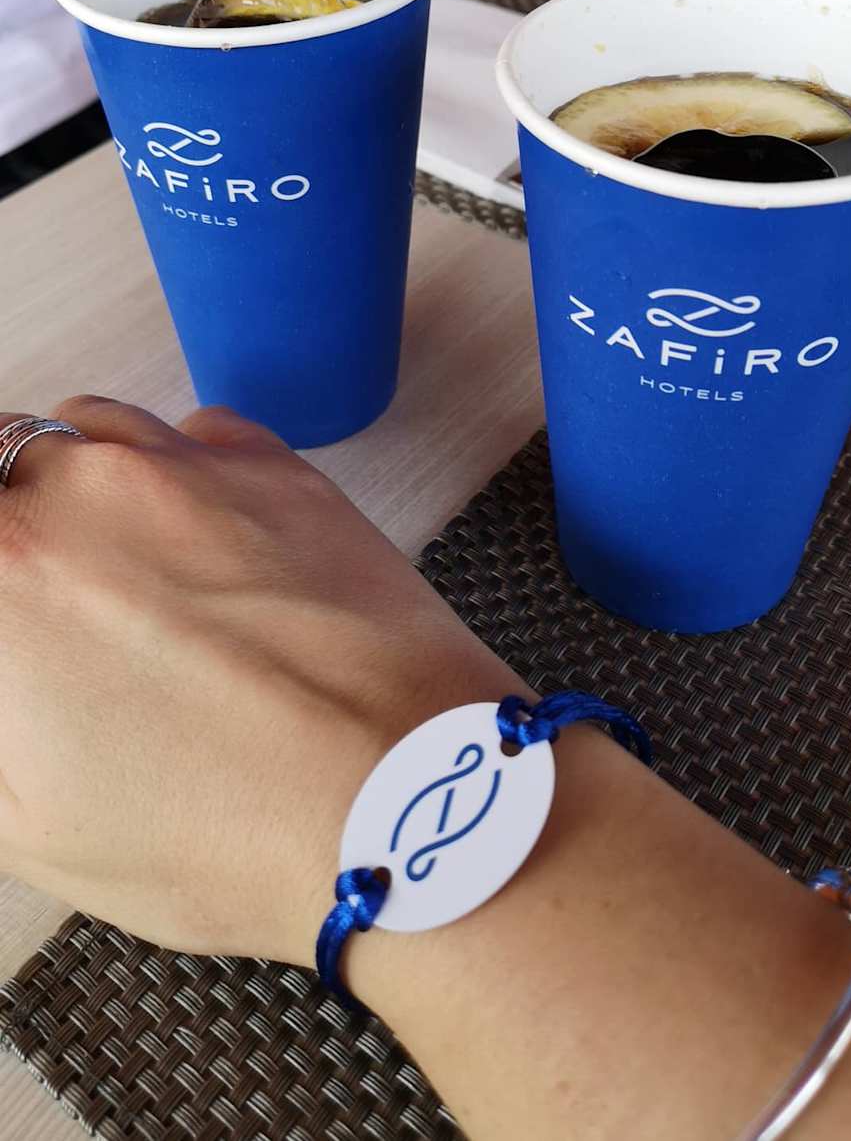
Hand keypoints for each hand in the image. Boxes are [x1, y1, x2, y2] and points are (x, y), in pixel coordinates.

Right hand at [0, 397, 518, 966]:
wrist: (403, 799)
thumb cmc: (219, 831)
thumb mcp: (29, 824)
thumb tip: (14, 673)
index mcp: (6, 570)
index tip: (15, 628)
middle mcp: (86, 488)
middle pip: (2, 456)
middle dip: (7, 518)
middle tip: (42, 597)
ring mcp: (190, 465)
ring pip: (87, 425)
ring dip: (74, 477)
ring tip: (109, 561)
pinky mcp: (278, 468)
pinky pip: (193, 432)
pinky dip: (174, 469)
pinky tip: (199, 540)